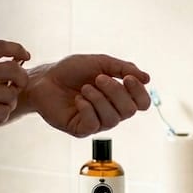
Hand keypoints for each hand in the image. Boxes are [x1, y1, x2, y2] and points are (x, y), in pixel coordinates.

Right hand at [0, 40, 30, 140]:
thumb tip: (5, 68)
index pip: (0, 46)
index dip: (18, 49)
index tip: (25, 56)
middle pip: (14, 69)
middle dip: (22, 79)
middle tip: (16, 87)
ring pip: (11, 94)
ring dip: (9, 102)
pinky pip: (3, 112)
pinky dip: (1, 116)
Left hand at [26, 55, 150, 136]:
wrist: (45, 78)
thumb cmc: (71, 71)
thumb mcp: (99, 63)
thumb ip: (123, 69)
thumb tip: (147, 78)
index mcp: (118, 97)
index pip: (142, 103)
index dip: (139, 92)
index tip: (128, 78)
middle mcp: (110, 111)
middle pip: (129, 111)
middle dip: (116, 92)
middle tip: (98, 79)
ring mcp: (96, 122)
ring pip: (113, 119)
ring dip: (99, 99)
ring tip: (85, 88)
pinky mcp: (81, 129)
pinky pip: (94, 125)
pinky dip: (87, 109)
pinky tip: (78, 100)